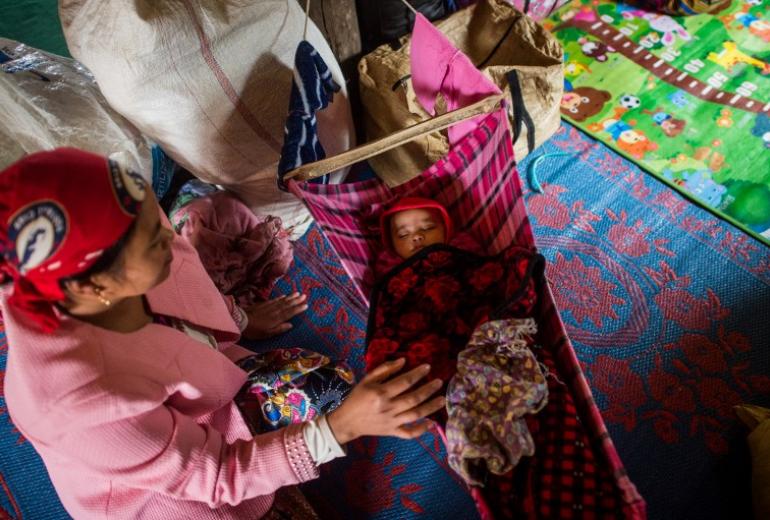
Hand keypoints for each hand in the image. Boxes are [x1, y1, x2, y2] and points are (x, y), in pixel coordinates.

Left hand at [242, 293, 307, 338]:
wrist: (240, 321)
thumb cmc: (254, 331)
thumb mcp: (267, 334)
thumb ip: (279, 329)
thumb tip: (291, 325)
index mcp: (276, 319)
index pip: (290, 313)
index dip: (298, 309)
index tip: (306, 305)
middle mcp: (274, 311)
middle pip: (287, 305)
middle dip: (296, 300)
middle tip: (304, 296)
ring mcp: (269, 306)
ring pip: (282, 301)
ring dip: (290, 297)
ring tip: (298, 293)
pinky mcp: (263, 304)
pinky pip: (274, 300)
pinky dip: (280, 297)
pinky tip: (284, 295)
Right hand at [326, 358, 444, 443]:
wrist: (348, 421)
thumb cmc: (357, 397)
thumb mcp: (367, 379)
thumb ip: (385, 369)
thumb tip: (403, 361)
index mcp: (381, 393)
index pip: (405, 382)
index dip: (418, 374)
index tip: (428, 367)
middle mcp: (388, 408)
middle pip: (413, 398)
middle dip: (429, 389)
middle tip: (439, 382)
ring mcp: (391, 422)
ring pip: (415, 415)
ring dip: (430, 407)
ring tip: (442, 399)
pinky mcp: (392, 432)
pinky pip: (409, 433)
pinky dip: (421, 430)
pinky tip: (432, 423)